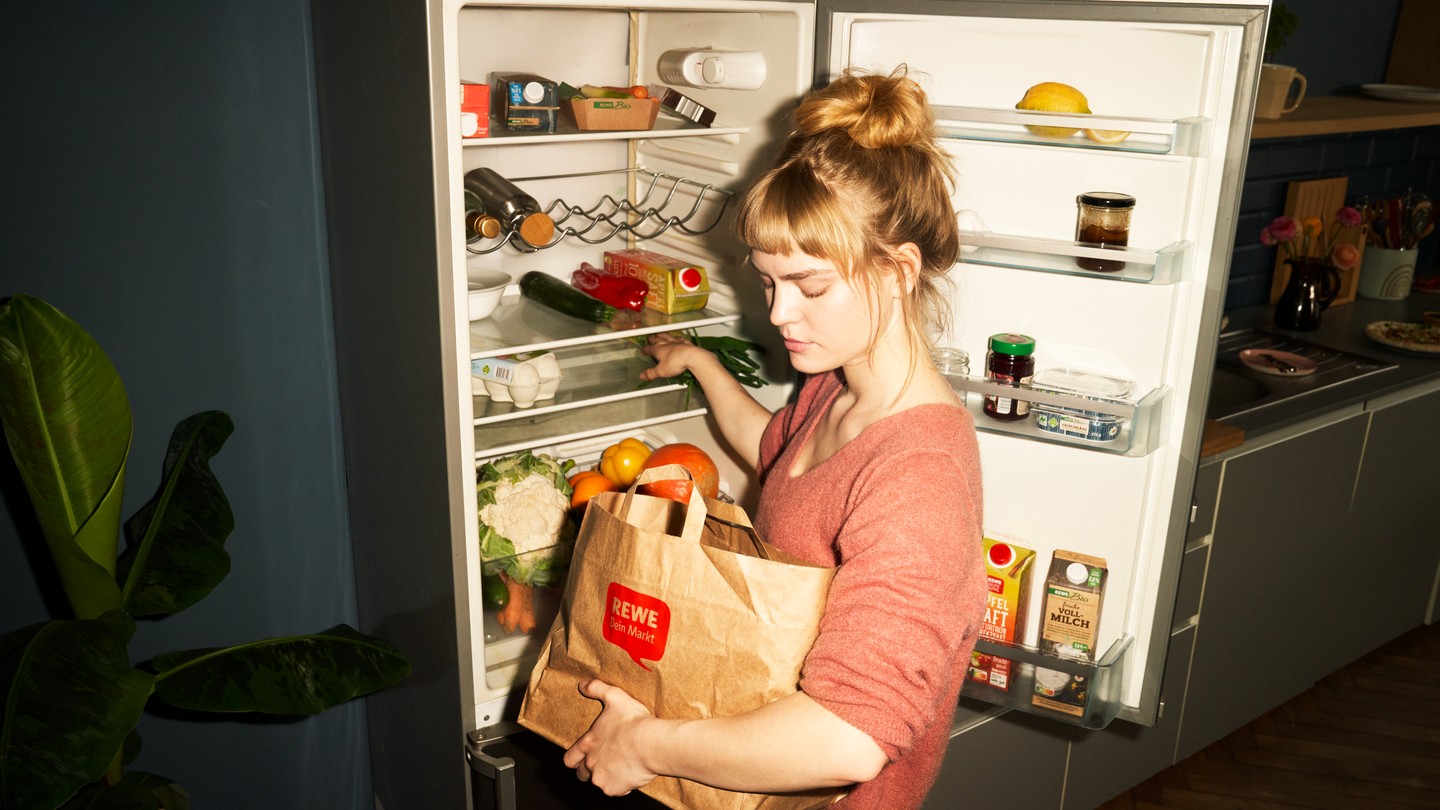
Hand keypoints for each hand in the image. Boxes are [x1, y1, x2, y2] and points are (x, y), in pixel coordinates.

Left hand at [562, 679, 657, 795]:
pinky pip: (616, 790)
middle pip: (581, 774)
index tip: (580, 757)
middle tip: (604, 762)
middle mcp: (590, 763)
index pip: (569, 758)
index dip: (574, 758)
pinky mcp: (614, 789)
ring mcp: (601, 778)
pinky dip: (622, 784)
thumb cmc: (633, 721)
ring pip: (599, 782)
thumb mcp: (614, 697)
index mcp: (588, 743)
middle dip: (589, 770)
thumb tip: (582, 684)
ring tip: (622, 766)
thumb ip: (596, 689)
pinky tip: (632, 772)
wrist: (650, 743)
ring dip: (607, 776)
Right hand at [638, 332, 699, 382]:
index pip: (649, 349)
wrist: (692, 357)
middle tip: (650, 338)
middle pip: (657, 340)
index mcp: (658, 350)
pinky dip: (678, 338)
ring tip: (659, 334)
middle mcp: (666, 344)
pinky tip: (678, 338)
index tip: (642, 350)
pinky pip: (680, 339)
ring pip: (668, 337)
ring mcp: (677, 342)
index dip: (645, 350)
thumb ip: (651, 373)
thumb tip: (642, 375)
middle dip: (652, 339)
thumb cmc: (675, 363)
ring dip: (663, 335)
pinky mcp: (686, 343)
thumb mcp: (661, 371)